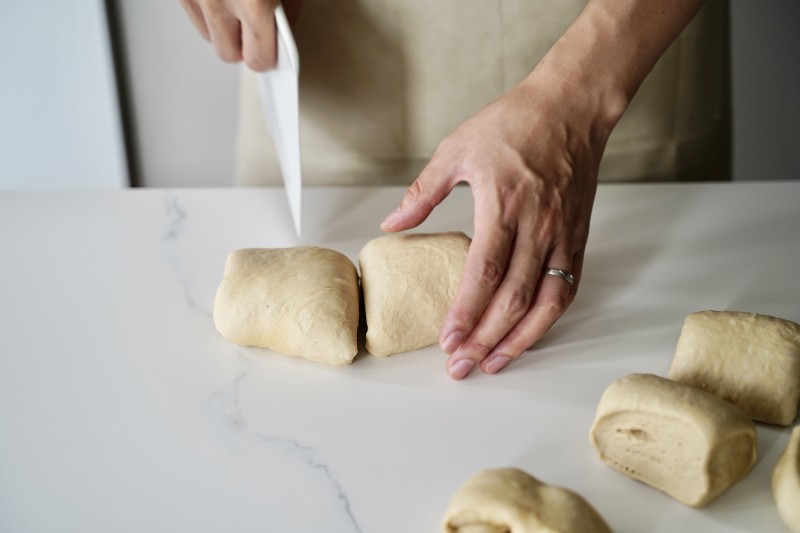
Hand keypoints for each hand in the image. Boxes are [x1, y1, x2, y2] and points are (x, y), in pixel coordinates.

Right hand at [178, 0, 303, 70]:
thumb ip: (287, 11)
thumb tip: (278, 39)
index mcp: (253, 2)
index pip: (257, 59)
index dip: (267, 57)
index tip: (272, 55)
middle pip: (227, 54)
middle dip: (242, 45)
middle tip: (254, 29)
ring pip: (207, 34)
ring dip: (222, 26)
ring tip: (237, 4)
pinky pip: (193, 11)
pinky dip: (206, 6)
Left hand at [381, 73, 610, 379]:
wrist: (572, 107)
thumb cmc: (513, 123)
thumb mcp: (457, 148)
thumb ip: (423, 192)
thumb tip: (391, 224)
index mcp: (504, 205)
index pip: (483, 273)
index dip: (466, 312)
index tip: (447, 341)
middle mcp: (537, 227)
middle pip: (512, 298)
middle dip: (485, 339)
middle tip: (460, 366)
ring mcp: (562, 236)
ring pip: (544, 303)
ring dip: (519, 340)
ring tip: (492, 364)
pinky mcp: (577, 238)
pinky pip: (566, 289)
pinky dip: (547, 319)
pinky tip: (528, 336)